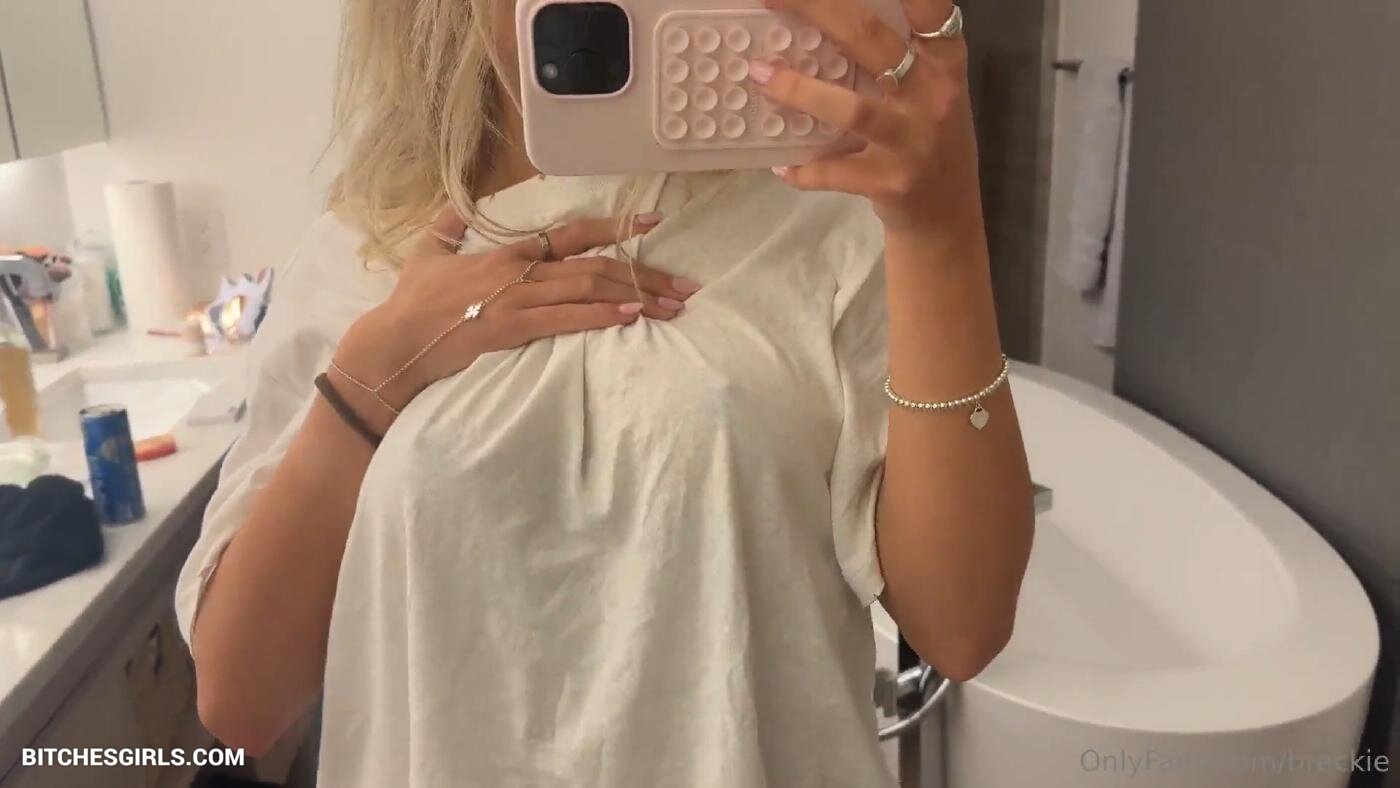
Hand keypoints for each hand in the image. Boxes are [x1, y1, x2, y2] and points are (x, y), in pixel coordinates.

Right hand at [332, 208, 696, 430]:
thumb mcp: (426, 254)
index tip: (654, 221)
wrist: (395, 341)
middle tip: (684, 286)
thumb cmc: (411, 303)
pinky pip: (567, 319)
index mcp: (509, 252)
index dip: (616, 226)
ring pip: (589, 290)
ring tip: (672, 307)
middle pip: (596, 266)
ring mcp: (519, 298)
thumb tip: (452, 208)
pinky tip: (632, 318)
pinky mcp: (514, 328)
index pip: (573, 232)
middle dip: (646, 274)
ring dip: (636, 297)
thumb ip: (446, 229)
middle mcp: (521, 270)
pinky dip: (602, 317)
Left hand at [750, 0, 982, 238]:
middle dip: (818, 11)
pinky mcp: (888, 183)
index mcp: (944, 63)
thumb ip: (896, 55)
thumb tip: (826, 18)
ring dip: (799, 91)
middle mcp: (933, 96)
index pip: (930, 8)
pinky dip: (802, 168)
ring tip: (760, 75)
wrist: (947, 215)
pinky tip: (780, 164)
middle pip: (872, 40)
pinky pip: (833, 171)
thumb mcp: (931, 89)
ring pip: (852, 109)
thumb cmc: (930, 138)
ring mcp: (911, 143)